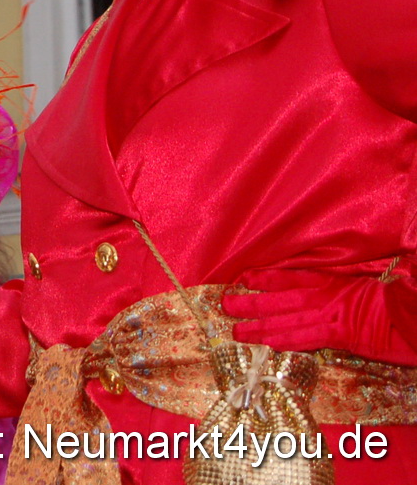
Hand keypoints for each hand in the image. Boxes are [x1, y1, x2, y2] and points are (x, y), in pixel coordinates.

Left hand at [225, 268, 416, 364]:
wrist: (409, 313)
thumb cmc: (386, 298)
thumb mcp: (355, 283)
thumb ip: (330, 284)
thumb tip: (307, 287)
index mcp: (326, 279)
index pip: (285, 276)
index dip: (261, 277)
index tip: (241, 278)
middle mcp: (320, 295)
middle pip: (275, 298)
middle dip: (248, 302)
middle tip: (223, 304)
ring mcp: (325, 315)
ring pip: (282, 320)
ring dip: (256, 326)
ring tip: (234, 331)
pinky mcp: (335, 335)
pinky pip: (302, 339)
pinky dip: (281, 342)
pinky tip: (264, 345)